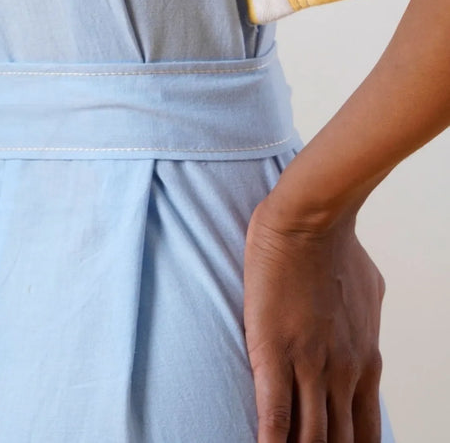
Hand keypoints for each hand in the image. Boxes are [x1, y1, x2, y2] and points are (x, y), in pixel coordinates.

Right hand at [243, 197, 386, 442]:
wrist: (311, 221)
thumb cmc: (341, 247)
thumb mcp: (371, 294)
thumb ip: (366, 325)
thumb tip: (363, 334)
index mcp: (366, 363)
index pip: (365, 434)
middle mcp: (343, 375)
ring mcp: (309, 367)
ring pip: (307, 438)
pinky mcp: (273, 353)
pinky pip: (274, 414)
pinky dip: (269, 441)